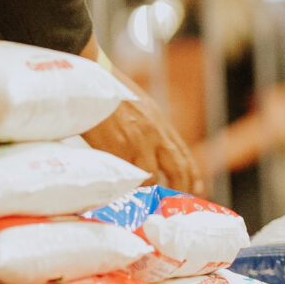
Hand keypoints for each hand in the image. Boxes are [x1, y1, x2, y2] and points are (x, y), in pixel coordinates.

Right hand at [82, 40, 207, 194]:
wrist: (88, 82)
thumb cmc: (108, 91)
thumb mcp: (138, 106)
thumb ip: (148, 126)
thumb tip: (151, 147)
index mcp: (159, 121)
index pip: (182, 152)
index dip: (192, 173)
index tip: (196, 188)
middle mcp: (153, 133)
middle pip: (176, 169)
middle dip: (179, 187)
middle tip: (176, 201)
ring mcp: (136, 143)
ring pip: (150, 178)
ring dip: (148, 190)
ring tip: (143, 200)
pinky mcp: (117, 150)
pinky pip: (127, 176)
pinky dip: (127, 186)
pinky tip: (124, 192)